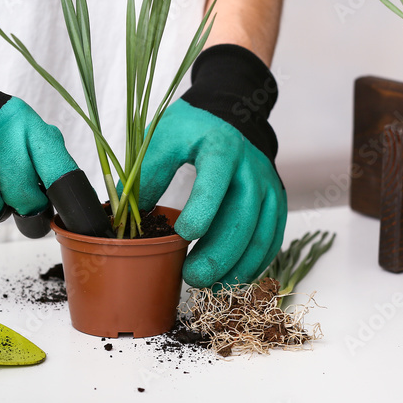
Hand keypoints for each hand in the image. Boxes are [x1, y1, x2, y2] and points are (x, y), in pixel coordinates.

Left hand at [138, 44, 285, 287]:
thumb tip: (127, 217)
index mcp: (220, 148)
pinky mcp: (276, 204)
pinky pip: (271, 241)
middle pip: (243, 217)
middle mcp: (251, 168)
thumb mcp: (164, 138)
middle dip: (218, 254)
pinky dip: (254, 265)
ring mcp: (268, 188)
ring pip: (261, 236)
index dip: (202, 210)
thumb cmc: (193, 130)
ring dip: (237, 267)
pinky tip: (232, 278)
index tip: (182, 236)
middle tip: (192, 277)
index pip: (215, 181)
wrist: (232, 118)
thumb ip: (148, 174)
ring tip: (209, 285)